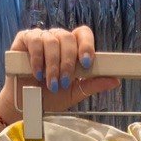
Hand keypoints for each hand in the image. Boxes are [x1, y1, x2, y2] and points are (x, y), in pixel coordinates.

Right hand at [0, 26, 119, 123]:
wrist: (26, 105)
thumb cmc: (51, 97)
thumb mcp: (74, 93)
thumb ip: (93, 85)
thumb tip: (116, 80)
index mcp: (72, 48)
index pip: (83, 34)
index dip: (86, 45)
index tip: (87, 63)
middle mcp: (57, 39)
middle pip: (68, 38)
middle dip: (68, 63)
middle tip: (64, 82)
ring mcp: (41, 38)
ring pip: (52, 41)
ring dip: (53, 65)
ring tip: (51, 84)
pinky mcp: (24, 39)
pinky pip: (34, 41)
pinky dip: (38, 58)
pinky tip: (37, 73)